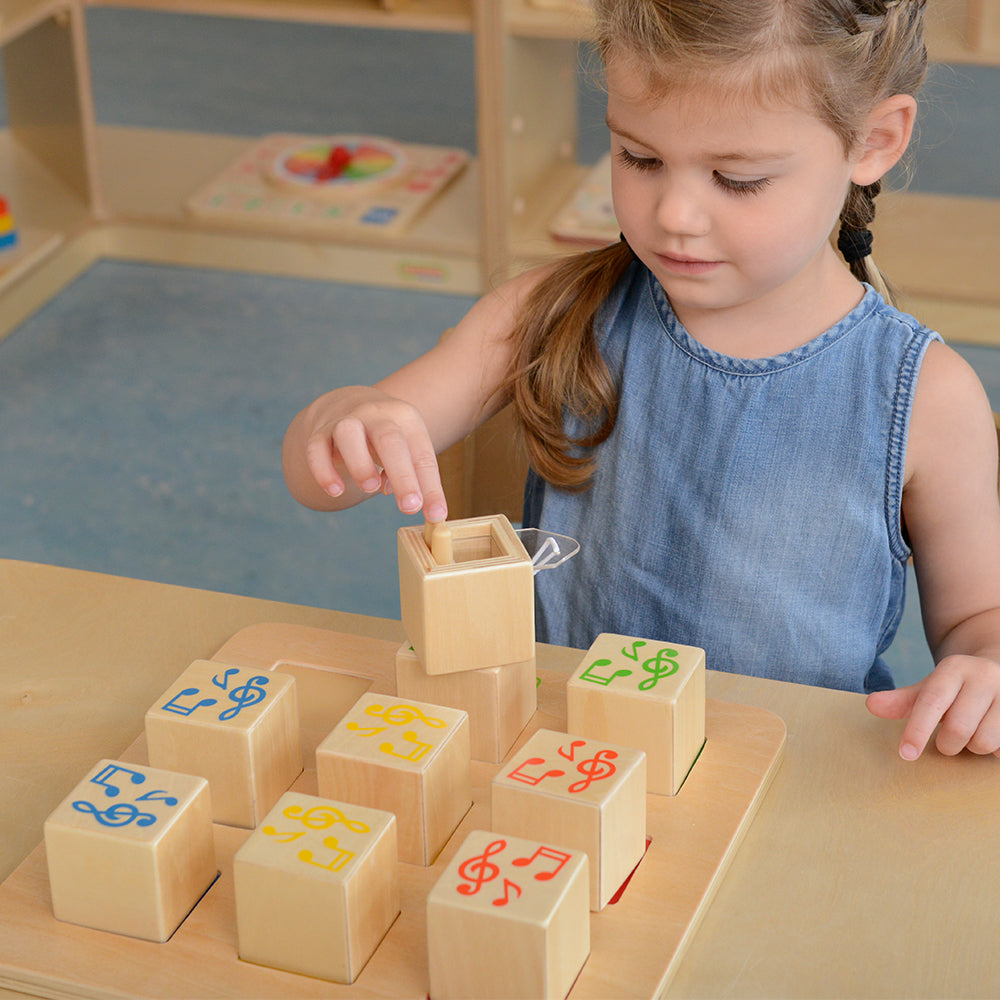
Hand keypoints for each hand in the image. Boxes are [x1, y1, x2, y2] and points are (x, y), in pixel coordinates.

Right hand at [304, 390, 446, 521]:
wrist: (348, 403)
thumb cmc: (386, 437)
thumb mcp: (407, 448)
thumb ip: (413, 476)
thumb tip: (413, 503)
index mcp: (406, 418)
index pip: (422, 454)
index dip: (431, 486)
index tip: (436, 515)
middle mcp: (376, 415)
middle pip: (390, 440)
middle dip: (403, 475)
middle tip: (410, 507)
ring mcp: (345, 420)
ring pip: (349, 434)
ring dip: (361, 464)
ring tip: (371, 488)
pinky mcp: (320, 432)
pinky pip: (316, 449)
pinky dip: (324, 471)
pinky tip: (336, 491)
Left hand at [866, 655, 999, 759]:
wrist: (998, 667)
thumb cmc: (956, 686)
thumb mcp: (929, 688)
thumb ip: (902, 700)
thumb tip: (872, 705)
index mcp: (954, 669)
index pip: (931, 701)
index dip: (917, 730)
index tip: (906, 754)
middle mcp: (985, 677)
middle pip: (959, 728)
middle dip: (947, 743)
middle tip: (946, 740)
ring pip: (986, 742)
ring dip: (973, 747)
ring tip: (972, 733)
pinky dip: (995, 750)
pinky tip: (992, 734)